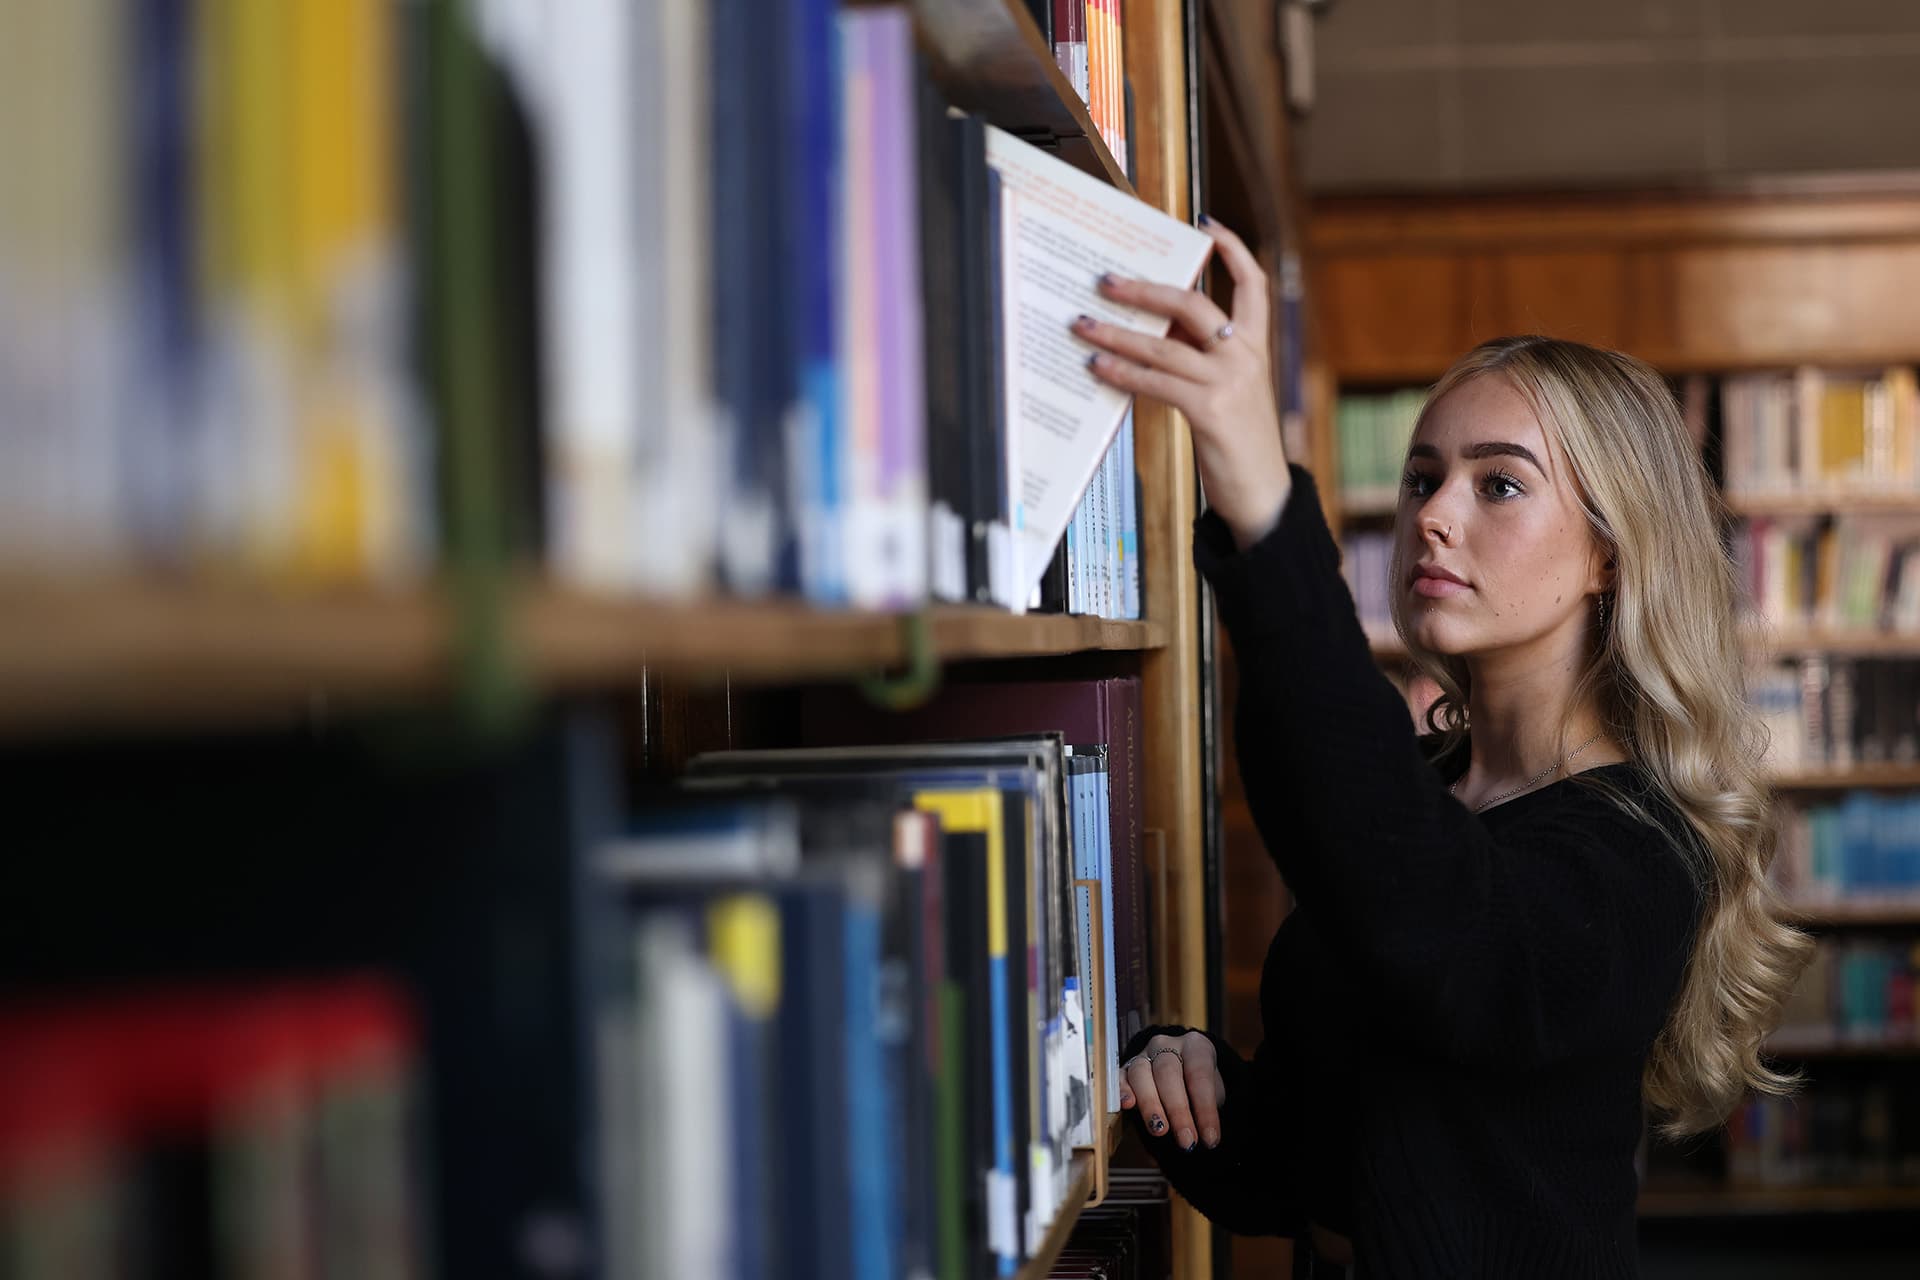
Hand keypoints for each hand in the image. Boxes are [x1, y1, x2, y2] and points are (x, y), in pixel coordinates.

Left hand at [1074, 217, 1292, 549]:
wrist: (1263, 495)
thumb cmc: (1239, 444)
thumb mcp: (1227, 391)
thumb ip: (1199, 359)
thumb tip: (1149, 333)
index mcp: (1254, 346)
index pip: (1252, 284)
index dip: (1233, 249)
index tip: (1206, 224)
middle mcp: (1244, 356)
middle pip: (1193, 303)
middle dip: (1144, 289)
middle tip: (1105, 280)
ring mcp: (1229, 381)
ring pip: (1164, 344)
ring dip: (1117, 333)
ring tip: (1082, 325)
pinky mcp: (1210, 410)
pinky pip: (1156, 382)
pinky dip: (1123, 372)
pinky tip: (1098, 365)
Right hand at [1119, 1030, 1225, 1150]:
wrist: (1184, 1076)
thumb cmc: (1200, 1088)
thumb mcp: (1214, 1094)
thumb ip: (1208, 1110)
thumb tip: (1207, 1138)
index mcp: (1195, 1046)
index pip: (1199, 1074)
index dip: (1205, 1108)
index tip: (1210, 1138)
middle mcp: (1167, 1046)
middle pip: (1168, 1072)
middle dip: (1178, 1110)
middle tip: (1186, 1140)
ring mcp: (1143, 1055)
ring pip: (1141, 1074)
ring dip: (1150, 1104)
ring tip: (1159, 1130)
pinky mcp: (1125, 1068)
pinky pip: (1119, 1077)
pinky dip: (1122, 1091)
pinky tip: (1127, 1106)